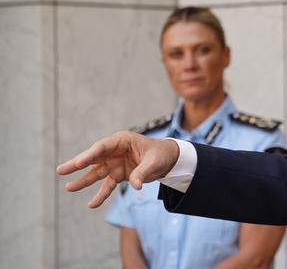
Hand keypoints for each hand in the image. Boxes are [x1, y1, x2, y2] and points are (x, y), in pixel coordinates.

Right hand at [56, 131, 179, 207]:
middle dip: (77, 164)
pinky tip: (92, 204)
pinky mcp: (118, 175)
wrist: (168, 159)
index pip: (102, 147)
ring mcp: (115, 163)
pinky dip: (100, 195)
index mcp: (122, 140)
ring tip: (68, 188)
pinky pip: (107, 185)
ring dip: (83, 181)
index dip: (90, 155)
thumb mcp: (155, 162)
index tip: (79, 162)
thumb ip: (143, 172)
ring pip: (96, 172)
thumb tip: (135, 186)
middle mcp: (115, 151)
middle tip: (61, 170)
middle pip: (93, 158)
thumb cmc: (161, 154)